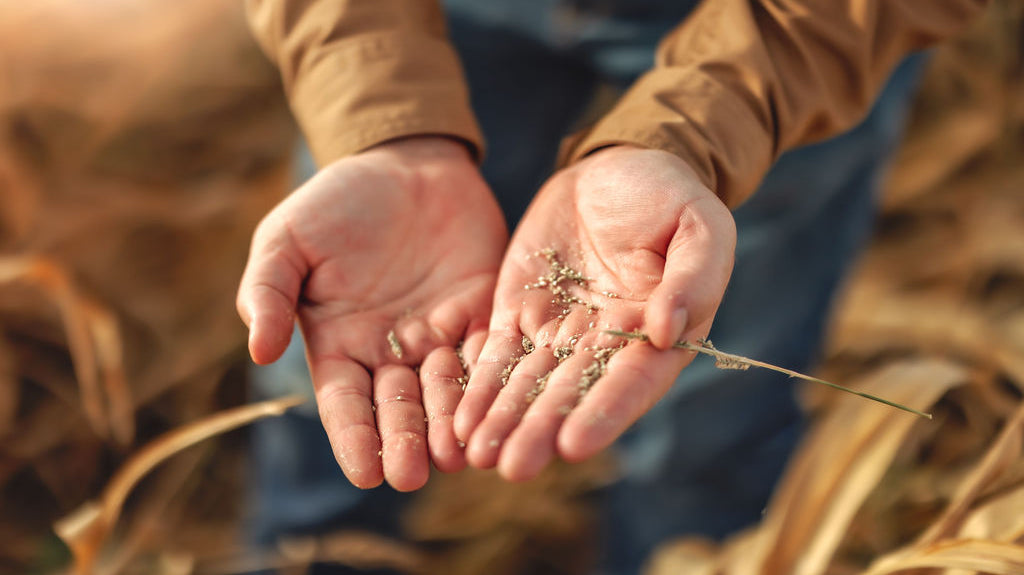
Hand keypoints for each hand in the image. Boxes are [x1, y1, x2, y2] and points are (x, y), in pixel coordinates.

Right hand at [237, 137, 506, 490]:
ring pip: (446, 391)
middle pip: (398, 408)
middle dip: (405, 443)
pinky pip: (489, 352)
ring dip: (450, 425)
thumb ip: (270, 291)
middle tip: (412, 476)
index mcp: (340, 346)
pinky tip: (495, 406)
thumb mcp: (287, 239)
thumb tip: (259, 351)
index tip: (363, 475)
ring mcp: (440, 336)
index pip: (346, 404)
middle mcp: (390, 353)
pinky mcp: (484, 313)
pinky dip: (490, 380)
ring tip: (456, 455)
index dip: (354, 439)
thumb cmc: (337, 202)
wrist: (404, 163)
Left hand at [453, 145, 735, 480]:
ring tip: (478, 457)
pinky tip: (458, 421)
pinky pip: (496, 355)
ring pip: (528, 385)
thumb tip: (667, 331)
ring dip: (504, 421)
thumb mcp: (699, 225)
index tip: (574, 445)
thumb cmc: (671, 197)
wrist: (616, 168)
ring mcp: (558, 333)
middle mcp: (605, 347)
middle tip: (513, 468)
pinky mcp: (519, 313)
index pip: (630, 381)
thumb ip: (692, 278)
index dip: (603, 413)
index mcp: (655, 334)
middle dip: (540, 430)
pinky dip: (478, 387)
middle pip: (571, 394)